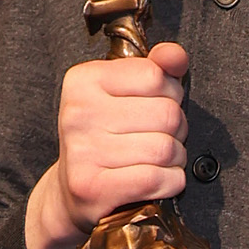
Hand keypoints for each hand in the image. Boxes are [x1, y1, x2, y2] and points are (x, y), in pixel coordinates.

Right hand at [25, 41, 189, 248]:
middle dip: (177, 130)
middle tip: (159, 138)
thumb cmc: (105, 138)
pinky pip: (158, 180)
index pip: (155, 76)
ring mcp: (83, 152)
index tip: (154, 107)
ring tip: (158, 161)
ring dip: (175, 159)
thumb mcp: (124, 94)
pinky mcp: (92, 188)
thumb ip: (156, 69)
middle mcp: (78, 113)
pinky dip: (170, 183)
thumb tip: (176, 56)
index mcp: (83, 80)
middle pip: (167, 113)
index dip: (169, 94)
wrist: (71, 192)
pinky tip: (157, 181)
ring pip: (167, 149)